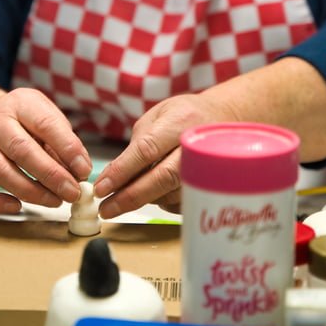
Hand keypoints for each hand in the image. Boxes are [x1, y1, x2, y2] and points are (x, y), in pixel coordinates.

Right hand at [0, 88, 91, 213]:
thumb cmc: (23, 120)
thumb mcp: (47, 117)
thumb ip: (64, 141)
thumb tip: (80, 171)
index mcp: (20, 104)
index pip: (45, 124)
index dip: (67, 149)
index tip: (83, 169)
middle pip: (21, 150)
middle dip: (51, 175)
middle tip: (72, 192)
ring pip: (0, 171)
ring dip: (31, 191)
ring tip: (55, 201)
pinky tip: (16, 206)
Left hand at [94, 92, 236, 218]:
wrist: (224, 119)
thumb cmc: (185, 116)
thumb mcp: (157, 116)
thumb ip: (137, 144)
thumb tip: (113, 176)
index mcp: (180, 122)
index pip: (147, 150)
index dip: (122, 171)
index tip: (101, 188)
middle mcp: (196, 147)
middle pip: (162, 178)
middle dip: (130, 196)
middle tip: (106, 209)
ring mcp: (208, 168)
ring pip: (170, 194)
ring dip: (143, 199)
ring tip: (124, 198)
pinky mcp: (211, 187)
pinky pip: (180, 203)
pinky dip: (162, 202)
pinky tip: (153, 192)